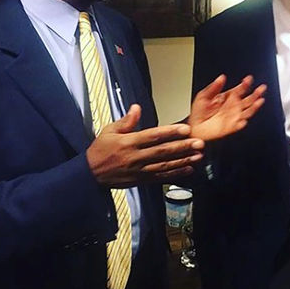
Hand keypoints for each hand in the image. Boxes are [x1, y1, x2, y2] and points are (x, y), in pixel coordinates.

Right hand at [86, 104, 204, 186]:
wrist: (90, 174)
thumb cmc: (100, 150)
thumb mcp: (108, 131)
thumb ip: (126, 121)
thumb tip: (137, 108)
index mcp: (128, 142)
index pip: (153, 136)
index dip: (171, 132)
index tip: (186, 129)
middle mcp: (135, 157)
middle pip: (163, 151)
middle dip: (183, 147)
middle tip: (199, 143)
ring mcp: (139, 170)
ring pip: (165, 165)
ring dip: (183, 161)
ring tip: (199, 156)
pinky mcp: (141, 180)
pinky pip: (161, 177)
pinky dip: (176, 174)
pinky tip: (189, 170)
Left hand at [188, 74, 265, 141]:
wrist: (194, 127)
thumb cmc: (198, 113)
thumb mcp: (204, 96)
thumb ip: (214, 87)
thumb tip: (222, 77)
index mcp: (228, 98)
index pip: (240, 89)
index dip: (245, 84)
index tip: (248, 79)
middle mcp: (233, 106)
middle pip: (248, 99)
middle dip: (256, 93)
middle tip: (262, 88)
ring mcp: (234, 116)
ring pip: (248, 111)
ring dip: (255, 106)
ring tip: (260, 100)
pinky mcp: (232, 127)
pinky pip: (239, 124)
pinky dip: (242, 122)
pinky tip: (244, 119)